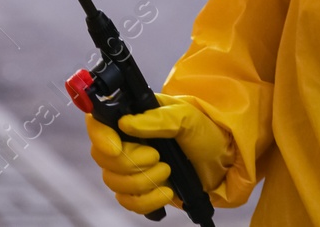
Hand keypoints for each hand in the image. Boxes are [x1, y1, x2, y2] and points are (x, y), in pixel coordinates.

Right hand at [86, 94, 232, 214]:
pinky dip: (146, 201)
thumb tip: (126, 123)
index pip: (98, 124)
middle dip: (130, 163)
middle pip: (103, 157)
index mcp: (131, 117)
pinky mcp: (139, 191)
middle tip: (157, 157)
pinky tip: (166, 192)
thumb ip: (157, 119)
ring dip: (142, 181)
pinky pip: (128, 202)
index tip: (115, 148)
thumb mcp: (185, 117)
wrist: (222, 160)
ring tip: (167, 171)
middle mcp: (124, 141)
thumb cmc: (203, 131)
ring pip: (114, 182)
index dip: (100, 137)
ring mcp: (130, 168)